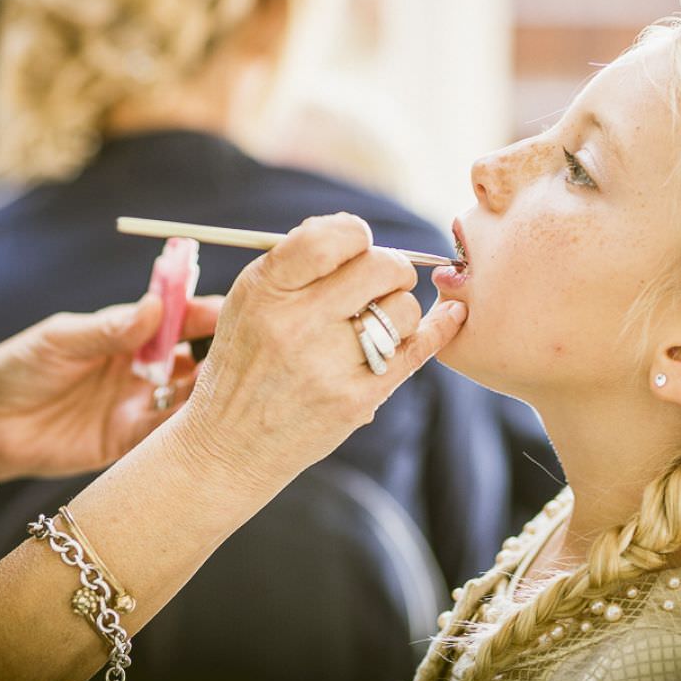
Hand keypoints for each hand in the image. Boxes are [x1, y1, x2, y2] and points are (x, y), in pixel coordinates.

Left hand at [0, 293, 222, 482]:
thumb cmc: (18, 368)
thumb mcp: (60, 340)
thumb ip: (108, 328)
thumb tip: (154, 307)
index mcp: (129, 334)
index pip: (179, 318)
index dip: (207, 314)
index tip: (235, 312)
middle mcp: (142, 368)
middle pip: (196, 357)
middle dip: (224, 355)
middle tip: (249, 355)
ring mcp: (139, 405)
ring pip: (189, 398)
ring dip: (211, 394)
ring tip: (236, 392)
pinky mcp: (129, 442)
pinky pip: (167, 436)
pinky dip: (188, 432)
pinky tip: (207, 427)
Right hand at [178, 213, 467, 487]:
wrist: (228, 445)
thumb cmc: (245, 364)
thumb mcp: (247, 302)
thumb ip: (296, 263)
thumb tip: (359, 234)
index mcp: (265, 289)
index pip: (332, 236)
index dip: (357, 235)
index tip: (358, 247)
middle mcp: (296, 322)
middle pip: (381, 266)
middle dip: (391, 268)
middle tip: (381, 283)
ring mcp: (327, 364)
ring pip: (404, 307)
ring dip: (400, 310)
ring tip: (375, 325)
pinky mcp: (354, 399)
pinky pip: (417, 350)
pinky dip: (440, 328)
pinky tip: (452, 316)